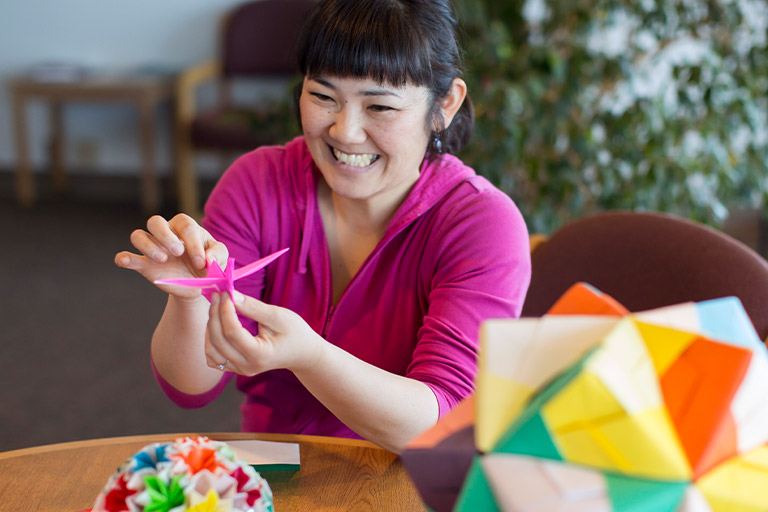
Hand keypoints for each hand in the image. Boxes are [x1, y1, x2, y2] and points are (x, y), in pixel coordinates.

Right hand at [114, 214, 227, 299]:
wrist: (199, 285)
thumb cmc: (210, 264)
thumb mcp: (220, 257)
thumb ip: (218, 254)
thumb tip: (208, 260)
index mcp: (186, 228)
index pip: (185, 226)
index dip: (193, 243)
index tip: (202, 262)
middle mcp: (166, 234)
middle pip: (155, 222)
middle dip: (166, 236)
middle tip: (178, 252)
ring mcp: (153, 248)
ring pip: (138, 235)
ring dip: (148, 246)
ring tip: (162, 259)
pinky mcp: (144, 264)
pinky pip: (126, 256)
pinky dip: (124, 258)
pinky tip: (125, 261)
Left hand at [204, 292, 323, 375]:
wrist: (302, 353)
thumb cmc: (295, 332)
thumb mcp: (278, 316)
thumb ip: (253, 307)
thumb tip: (231, 295)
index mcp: (259, 355)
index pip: (232, 332)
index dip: (225, 310)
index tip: (226, 292)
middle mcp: (247, 366)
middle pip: (218, 340)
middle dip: (215, 314)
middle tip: (219, 295)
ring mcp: (240, 370)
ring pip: (211, 350)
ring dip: (210, 327)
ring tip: (217, 308)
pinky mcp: (236, 368)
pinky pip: (214, 357)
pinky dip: (211, 341)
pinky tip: (218, 326)